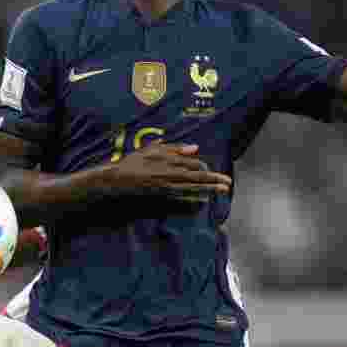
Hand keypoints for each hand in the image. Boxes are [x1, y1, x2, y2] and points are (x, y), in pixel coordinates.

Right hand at [106, 143, 231, 200]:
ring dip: (209, 189)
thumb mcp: (153, 149)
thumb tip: (195, 148)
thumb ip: (174, 148)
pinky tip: (204, 198)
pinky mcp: (163, 196)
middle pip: (197, 177)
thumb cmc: (134, 162)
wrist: (118, 180)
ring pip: (193, 188)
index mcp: (169, 162)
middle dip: (214, 180)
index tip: (210, 171)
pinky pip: (183, 196)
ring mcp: (167, 188)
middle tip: (228, 182)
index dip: (203, 168)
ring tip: (222, 190)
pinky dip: (195, 196)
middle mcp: (170, 176)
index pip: (193, 165)